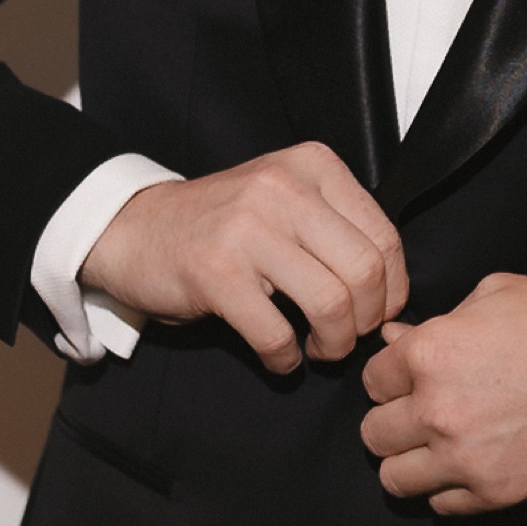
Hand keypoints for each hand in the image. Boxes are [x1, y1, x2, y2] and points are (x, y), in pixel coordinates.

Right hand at [82, 143, 406, 374]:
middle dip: (368, 321)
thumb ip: (336, 227)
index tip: (377, 312)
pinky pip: (276, 334)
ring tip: (317, 349)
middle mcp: (283, 188)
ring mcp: (247, 228)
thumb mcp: (285, 200)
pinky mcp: (216, 271)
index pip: (385, 236)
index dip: (392, 289)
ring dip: (333, 344)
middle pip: (365, 272)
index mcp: (312, 166)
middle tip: (347, 337)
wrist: (133, 228)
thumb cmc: (221, 225)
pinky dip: (285, 359)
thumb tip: (392, 291)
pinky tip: (279, 357)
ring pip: (332, 304)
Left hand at [361, 275, 526, 514]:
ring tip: (439, 447)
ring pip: (394, 479)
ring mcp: (465, 458)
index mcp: (431, 353)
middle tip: (425, 412)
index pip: (372, 379)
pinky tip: (472, 465)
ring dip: (412, 462)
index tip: (415, 377)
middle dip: (395, 420)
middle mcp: (437, 410)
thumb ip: (439, 323)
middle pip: (373, 435)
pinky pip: (441, 507)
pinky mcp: (498, 493)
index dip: (394, 376)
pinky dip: (449, 489)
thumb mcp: (499, 295)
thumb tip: (396, 341)